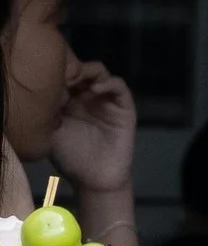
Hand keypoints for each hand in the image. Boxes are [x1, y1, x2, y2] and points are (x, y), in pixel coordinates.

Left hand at [46, 55, 134, 202]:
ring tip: (76, 78)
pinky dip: (108, 83)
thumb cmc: (70, 156)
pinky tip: (95, 89)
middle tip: (61, 72)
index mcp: (68, 99)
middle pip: (80, 69)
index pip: (64, 75)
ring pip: (99, 73)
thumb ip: (49, 109)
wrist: (94, 178)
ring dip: (88, 71)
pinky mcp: (124, 106)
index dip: (56, 71)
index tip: (46, 75)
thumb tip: (44, 87)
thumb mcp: (51, 130)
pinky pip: (119, 87)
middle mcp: (87, 95)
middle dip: (71, 67)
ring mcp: (106, 99)